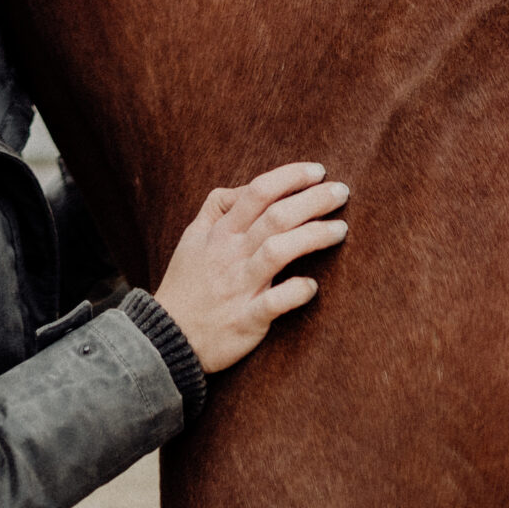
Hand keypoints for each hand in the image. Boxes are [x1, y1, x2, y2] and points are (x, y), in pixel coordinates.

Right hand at [154, 162, 349, 374]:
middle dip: (312, 200)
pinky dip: (295, 292)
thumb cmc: (185, 285)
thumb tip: (247, 189)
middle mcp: (231, 254)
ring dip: (312, 237)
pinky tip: (312, 286)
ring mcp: (239, 286)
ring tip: (340, 229)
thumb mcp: (192, 237)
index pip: (257, 192)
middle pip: (276, 216)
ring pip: (278, 251)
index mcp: (220, 233)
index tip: (317, 171)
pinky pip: (274, 302)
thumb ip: (218, 208)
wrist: (166, 336)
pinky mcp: (246, 319)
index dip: (289, 177)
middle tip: (342, 191)